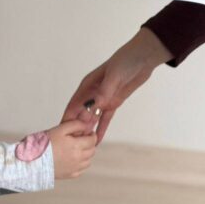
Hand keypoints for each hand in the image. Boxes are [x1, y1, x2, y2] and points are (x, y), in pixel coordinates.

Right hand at [48, 120, 97, 179]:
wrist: (34, 161)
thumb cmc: (44, 145)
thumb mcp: (60, 129)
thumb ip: (75, 125)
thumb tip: (86, 125)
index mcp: (77, 146)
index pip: (93, 140)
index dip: (92, 135)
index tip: (89, 133)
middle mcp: (79, 158)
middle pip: (92, 151)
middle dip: (90, 144)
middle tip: (83, 140)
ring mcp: (75, 168)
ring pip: (89, 161)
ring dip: (87, 154)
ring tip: (78, 149)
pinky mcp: (70, 175)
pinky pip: (82, 170)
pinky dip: (81, 164)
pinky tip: (74, 160)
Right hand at [61, 28, 171, 143]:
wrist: (143, 57)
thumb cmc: (126, 61)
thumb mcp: (114, 76)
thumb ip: (104, 92)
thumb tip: (93, 107)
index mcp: (88, 85)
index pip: (74, 104)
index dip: (68, 118)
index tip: (61, 132)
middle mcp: (93, 93)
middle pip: (81, 113)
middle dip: (77, 127)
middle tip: (72, 145)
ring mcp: (104, 98)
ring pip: (92, 117)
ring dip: (88, 129)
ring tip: (83, 145)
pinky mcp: (114, 102)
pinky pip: (106, 118)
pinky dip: (102, 128)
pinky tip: (98, 139)